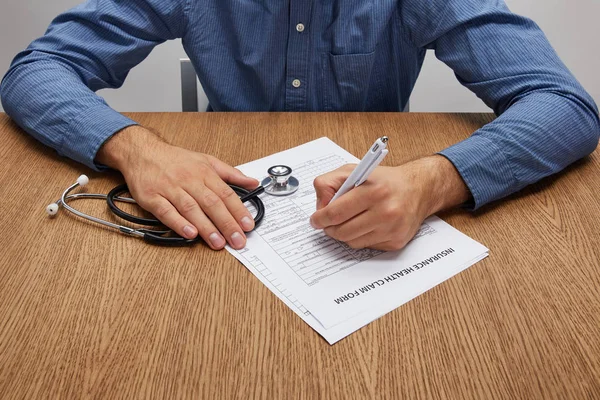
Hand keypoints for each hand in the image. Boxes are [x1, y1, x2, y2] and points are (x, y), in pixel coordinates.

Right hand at [96, 126, 258, 249]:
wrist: (142, 152)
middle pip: (211, 203)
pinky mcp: (152, 197)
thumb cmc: (175, 159)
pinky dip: (178, 223)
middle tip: (237, 240)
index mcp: (204, 172)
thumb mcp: (206, 160)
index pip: (225, 193)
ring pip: (191, 209)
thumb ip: (230, 173)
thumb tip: (253, 183)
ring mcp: (170, 189)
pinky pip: (166, 212)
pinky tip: (190, 234)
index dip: (238, 210)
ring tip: (218, 242)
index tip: (248, 225)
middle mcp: (189, 180)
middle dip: (226, 224)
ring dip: (206, 227)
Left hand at [310, 156, 469, 250]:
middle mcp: (385, 211)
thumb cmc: (383, 180)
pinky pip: (366, 246)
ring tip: (347, 222)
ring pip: (352, 242)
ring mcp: (392, 229)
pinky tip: (365, 225)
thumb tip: (320, 207)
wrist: (418, 188)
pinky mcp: (396, 241)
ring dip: (344, 234)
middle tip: (327, 224)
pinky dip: (360, 238)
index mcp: (373, 190)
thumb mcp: (354, 170)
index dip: (320, 218)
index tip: (315, 220)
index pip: (336, 212)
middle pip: (342, 231)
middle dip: (329, 228)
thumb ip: (329, 183)